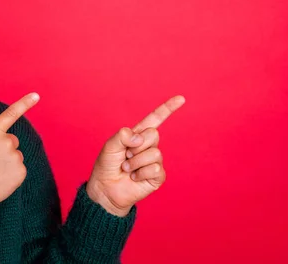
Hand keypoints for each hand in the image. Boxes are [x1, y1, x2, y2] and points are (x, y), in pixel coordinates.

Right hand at [0, 92, 39, 216]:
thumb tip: (5, 140)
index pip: (9, 115)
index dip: (24, 104)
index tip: (36, 95)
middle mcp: (5, 142)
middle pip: (12, 140)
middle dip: (5, 149)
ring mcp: (15, 157)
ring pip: (16, 156)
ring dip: (8, 162)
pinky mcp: (21, 171)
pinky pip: (20, 169)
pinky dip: (12, 174)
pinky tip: (0, 180)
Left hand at [86, 95, 185, 216]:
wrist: (106, 188)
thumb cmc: (107, 165)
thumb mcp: (110, 146)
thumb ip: (122, 136)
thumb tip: (140, 138)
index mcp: (138, 135)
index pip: (155, 119)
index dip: (168, 109)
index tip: (181, 98)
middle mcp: (148, 146)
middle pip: (154, 134)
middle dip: (137, 145)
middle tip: (126, 155)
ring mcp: (154, 161)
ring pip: (154, 153)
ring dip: (136, 162)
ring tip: (127, 168)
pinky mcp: (158, 176)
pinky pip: (156, 169)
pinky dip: (140, 173)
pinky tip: (134, 177)